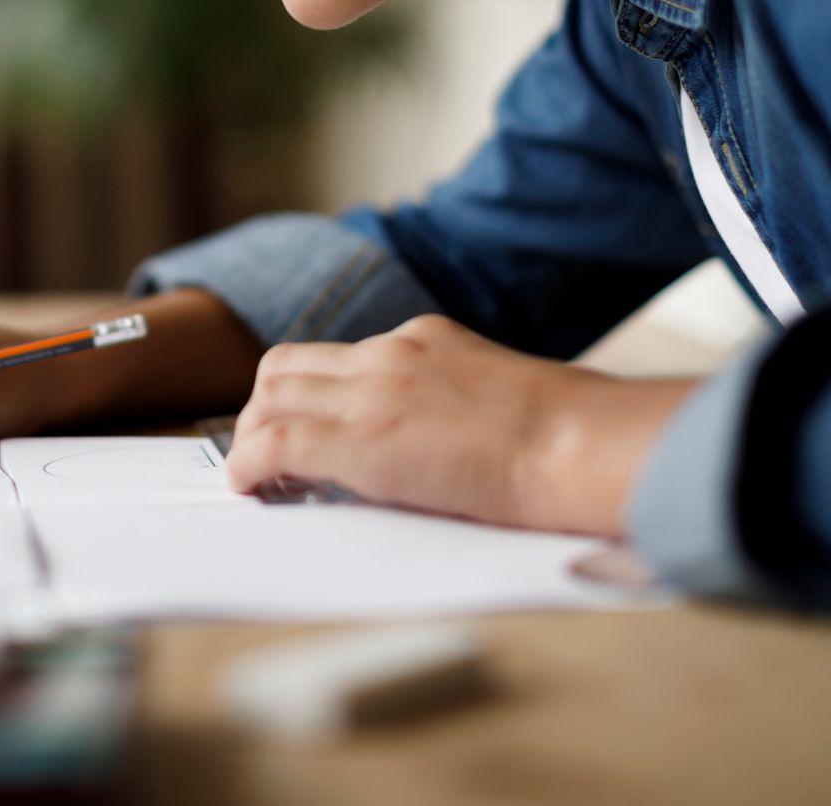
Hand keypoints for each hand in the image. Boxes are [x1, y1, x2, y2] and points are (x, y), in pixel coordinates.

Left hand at [224, 315, 693, 536]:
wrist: (581, 445)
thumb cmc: (568, 440)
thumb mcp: (499, 401)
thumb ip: (452, 408)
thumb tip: (436, 449)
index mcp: (424, 339)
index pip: (338, 356)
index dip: (306, 395)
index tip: (303, 431)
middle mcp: (387, 353)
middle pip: (286, 366)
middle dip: (263, 410)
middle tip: (265, 457)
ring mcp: (370, 392)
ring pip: (269, 397)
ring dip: (251, 437)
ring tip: (258, 481)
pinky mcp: (359, 440)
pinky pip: (274, 443)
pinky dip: (249, 466)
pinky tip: (251, 490)